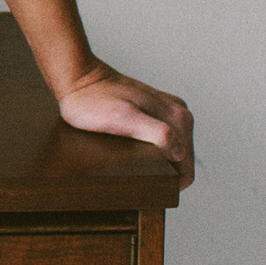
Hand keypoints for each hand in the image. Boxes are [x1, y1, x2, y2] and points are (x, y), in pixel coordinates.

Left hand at [57, 61, 194, 185]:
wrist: (79, 78)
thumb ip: (156, 133)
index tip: (146, 186)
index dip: (169, 184)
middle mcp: (180, 113)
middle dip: (164, 174)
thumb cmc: (93, 100)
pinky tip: (133, 150)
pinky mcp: (157, 112)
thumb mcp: (123, 118)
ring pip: (174, 152)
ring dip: (159, 163)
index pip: (186, 169)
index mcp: (178, 118)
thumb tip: (178, 153)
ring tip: (132, 162)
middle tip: (134, 174)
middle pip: (182, 162)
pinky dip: (152, 151)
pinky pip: (163, 140)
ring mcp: (169, 112)